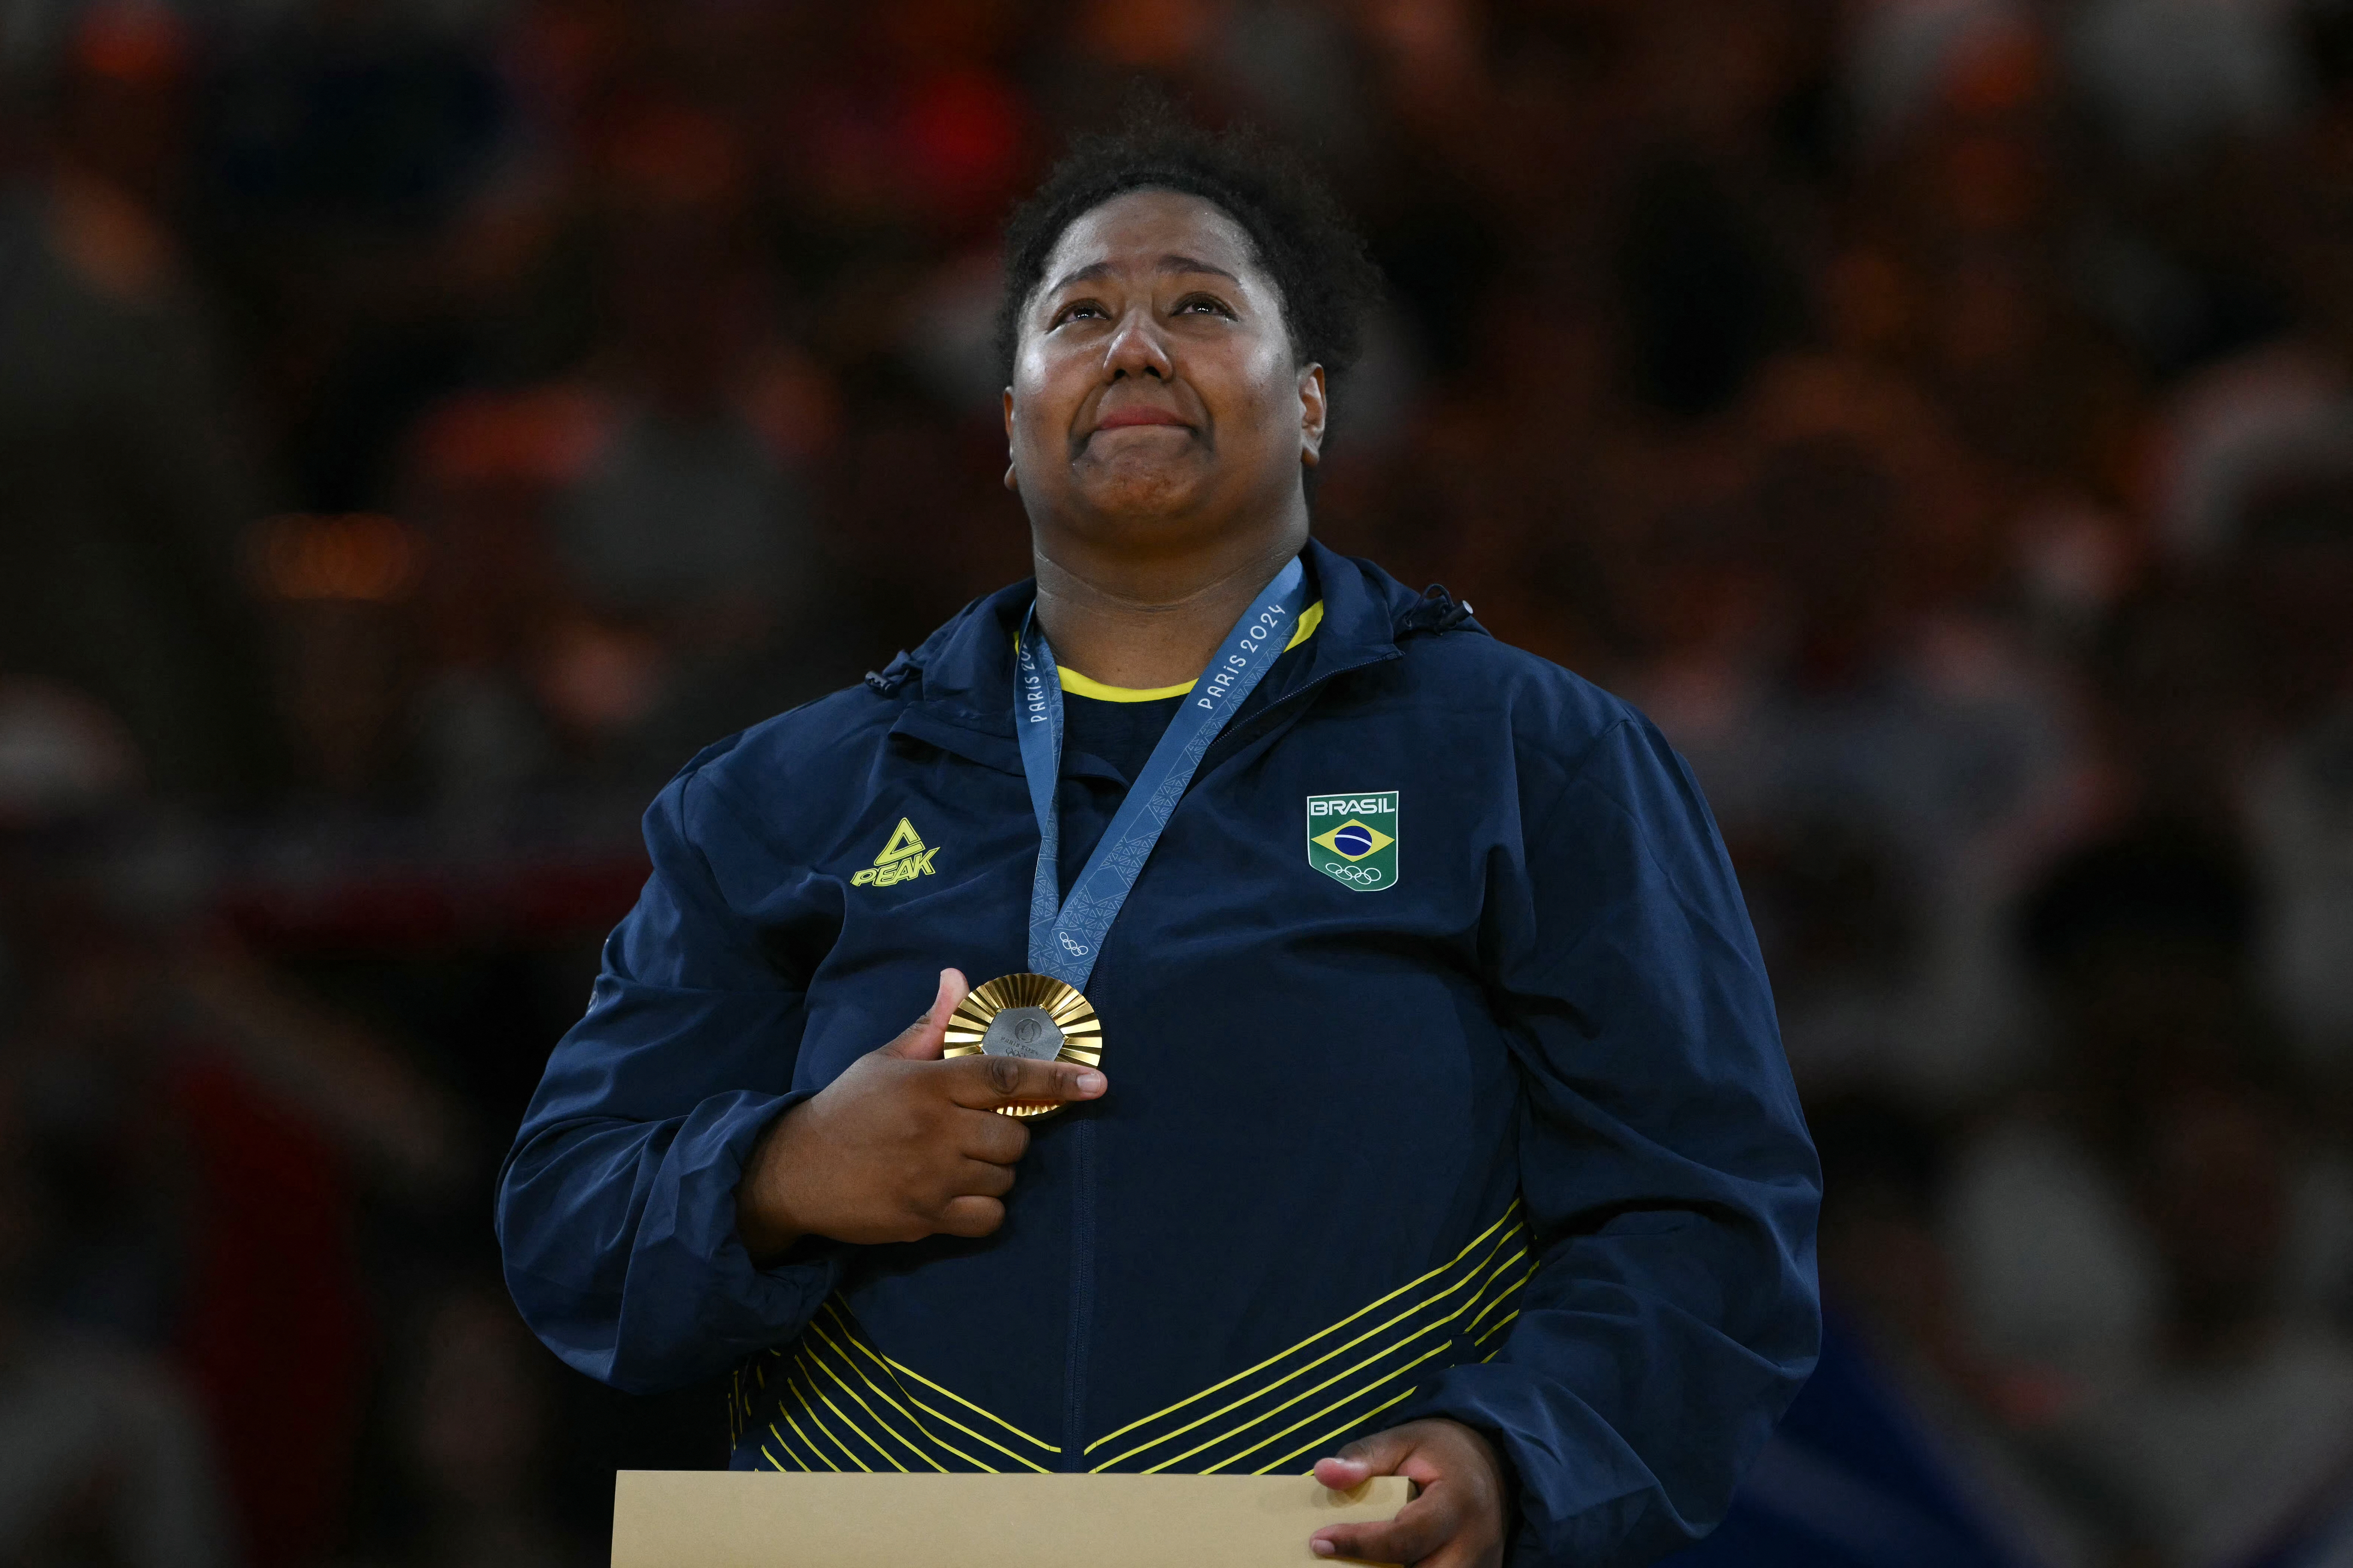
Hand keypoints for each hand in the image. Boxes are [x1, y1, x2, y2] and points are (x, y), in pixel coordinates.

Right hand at [734, 969, 1106, 1258]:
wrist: (793, 1173)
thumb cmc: (846, 1110)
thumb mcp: (883, 1062)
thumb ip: (930, 1026)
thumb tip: (957, 977)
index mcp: (928, 1086)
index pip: (1005, 1078)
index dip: (1057, 1079)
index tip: (1098, 1083)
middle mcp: (936, 1131)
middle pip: (1014, 1135)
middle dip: (1009, 1133)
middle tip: (977, 1130)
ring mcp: (932, 1178)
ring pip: (1004, 1176)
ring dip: (994, 1169)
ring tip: (959, 1160)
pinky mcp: (925, 1217)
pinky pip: (988, 1217)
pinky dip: (985, 1208)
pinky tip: (959, 1194)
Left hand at [1311, 1420, 1506, 1566]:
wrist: (1490, 1464)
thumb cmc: (1440, 1454)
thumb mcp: (1402, 1441)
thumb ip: (1364, 1457)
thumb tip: (1323, 1473)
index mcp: (1458, 1502)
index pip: (1405, 1537)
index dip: (1359, 1544)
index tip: (1319, 1541)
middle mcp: (1476, 1542)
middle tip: (1336, 1559)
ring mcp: (1482, 1566)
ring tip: (1358, 1560)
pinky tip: (1382, 1562)